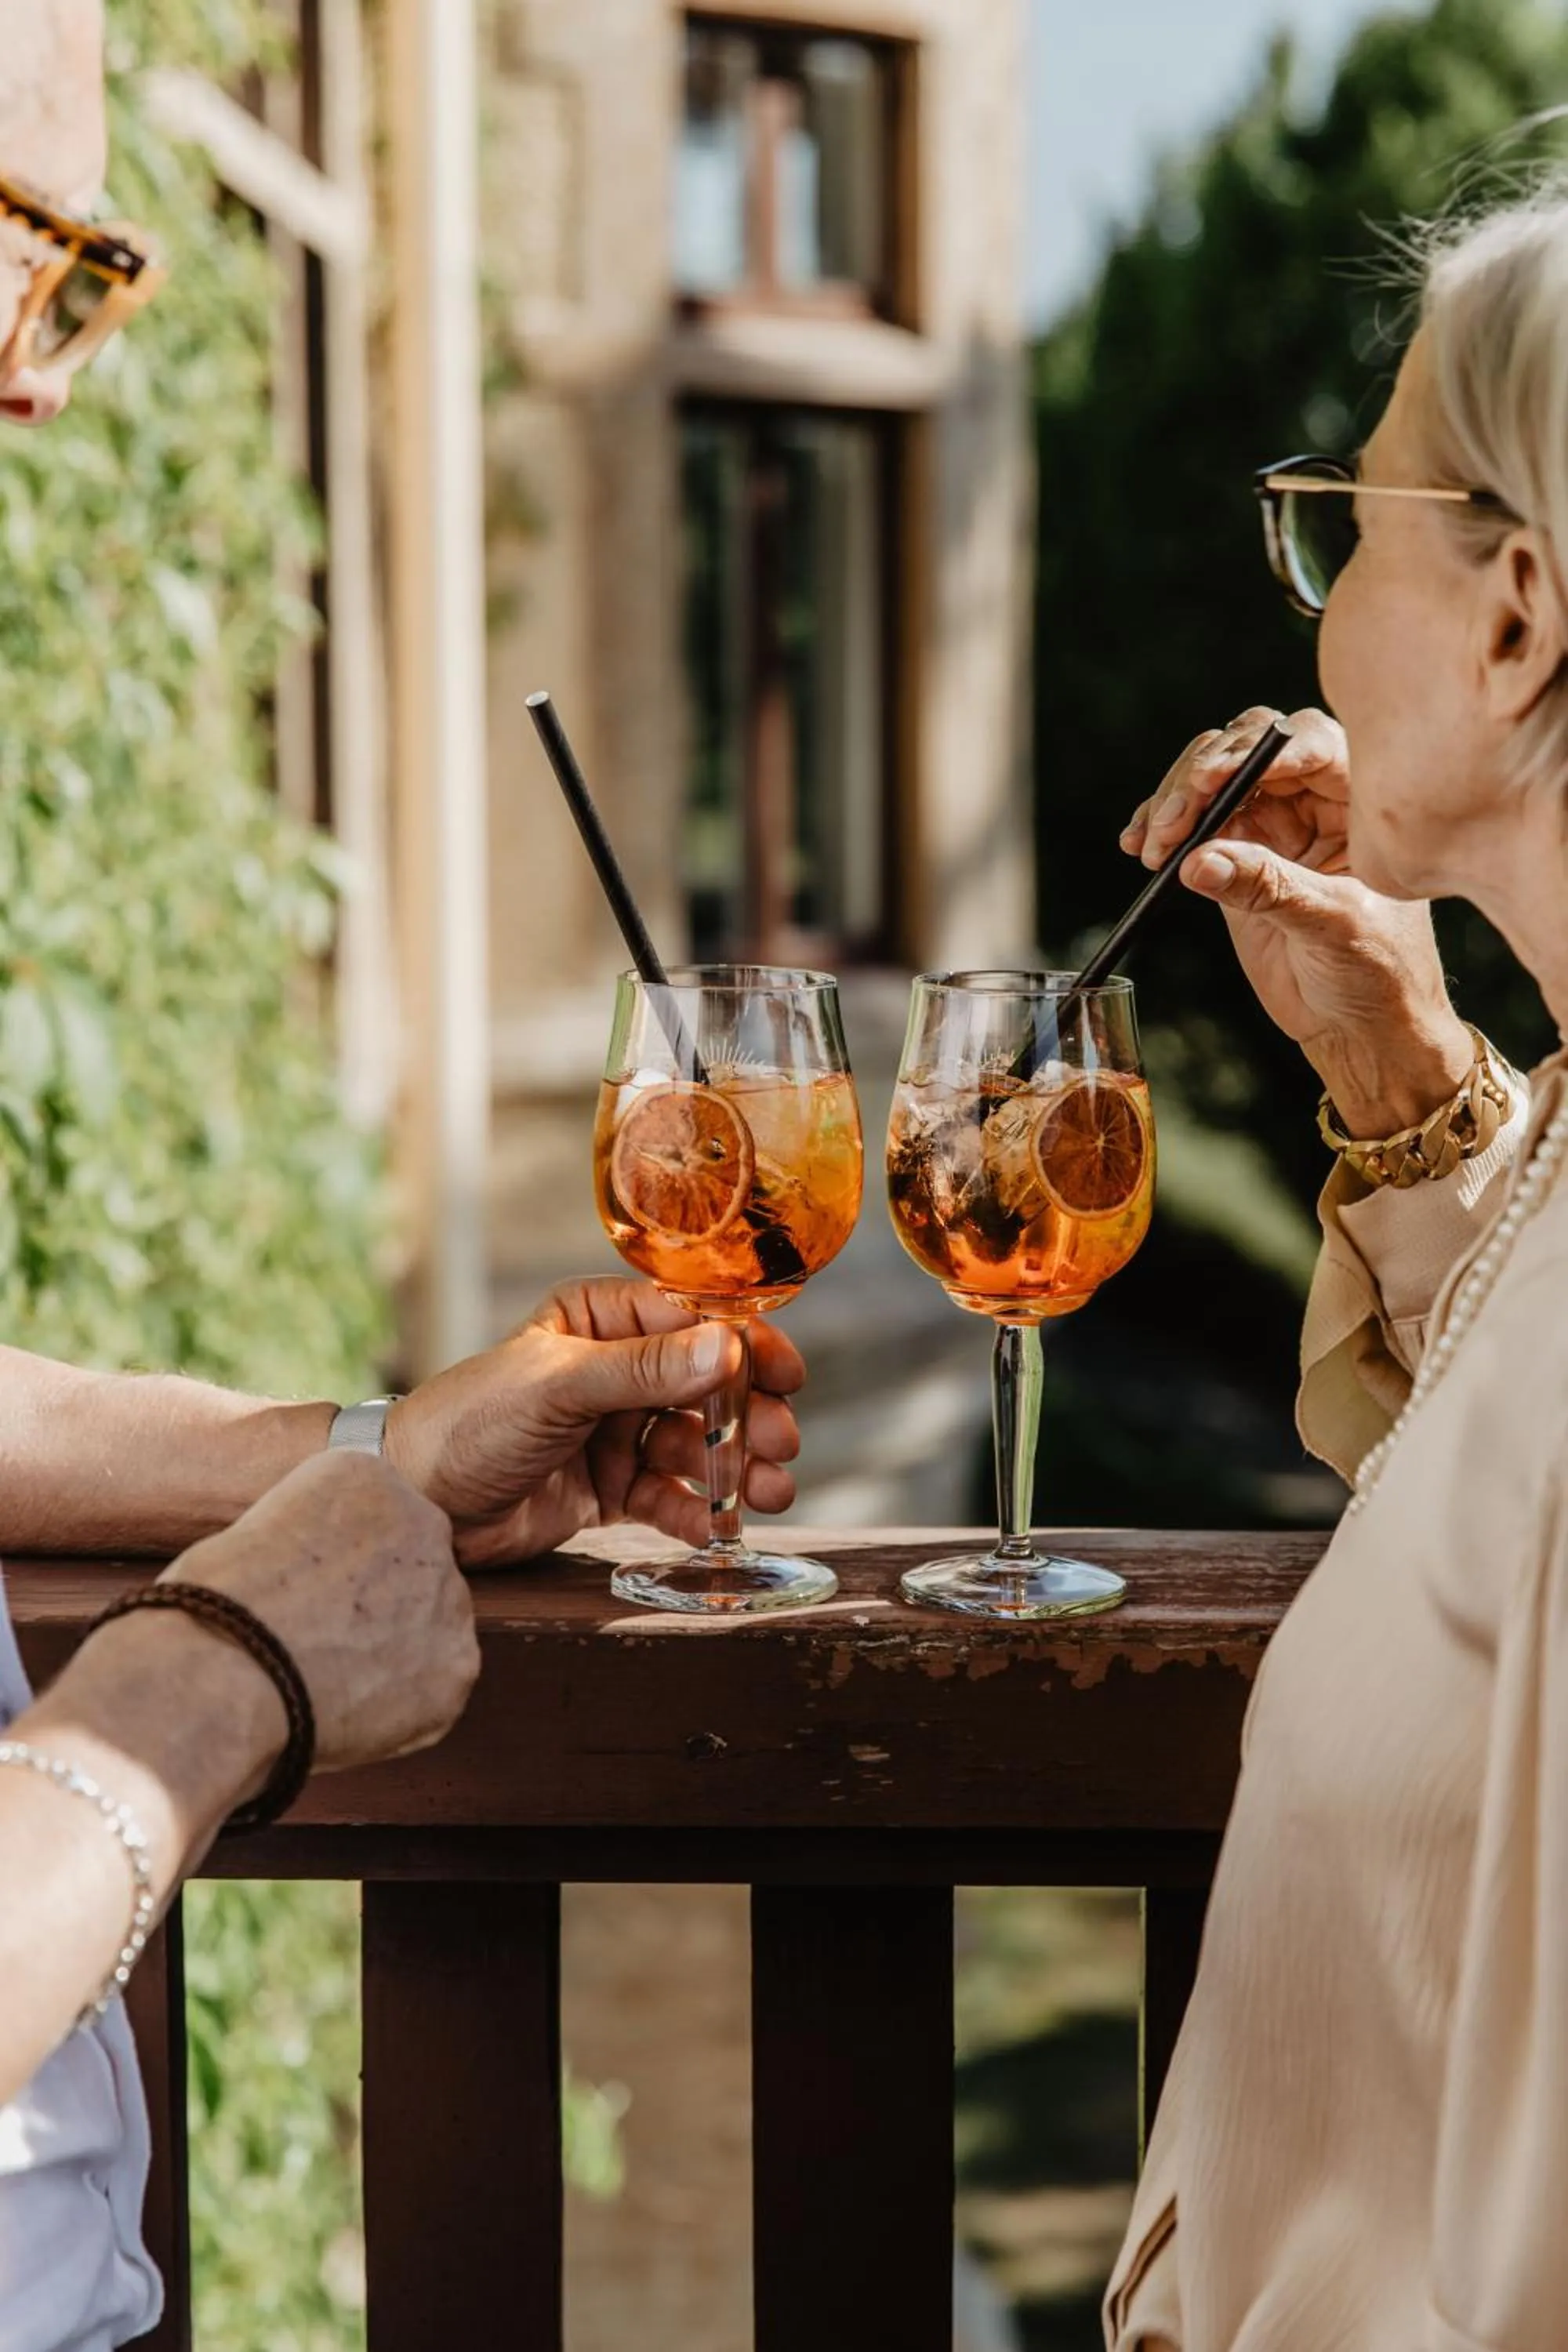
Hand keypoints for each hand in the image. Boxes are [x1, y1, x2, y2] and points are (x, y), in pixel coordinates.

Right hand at [161, 1451, 478, 1773]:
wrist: (220, 1673)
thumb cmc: (209, 1612)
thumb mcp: (255, 1538)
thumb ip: (313, 1550)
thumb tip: (329, 1593)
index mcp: (367, 1476)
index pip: (368, 1527)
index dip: (331, 1575)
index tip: (296, 1602)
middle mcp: (425, 1523)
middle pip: (409, 1572)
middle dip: (374, 1609)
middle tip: (317, 1649)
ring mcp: (449, 1596)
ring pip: (428, 1630)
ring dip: (392, 1656)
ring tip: (323, 1683)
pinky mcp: (457, 1667)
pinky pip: (433, 1691)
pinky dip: (399, 1710)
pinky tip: (346, 1713)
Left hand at [384, 1276, 805, 1567]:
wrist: (414, 1504)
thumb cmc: (466, 1422)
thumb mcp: (557, 1386)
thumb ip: (643, 1370)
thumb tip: (727, 1348)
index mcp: (599, 1318)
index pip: (691, 1321)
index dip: (743, 1347)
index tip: (785, 1376)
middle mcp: (614, 1368)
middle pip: (705, 1386)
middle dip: (747, 1416)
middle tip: (779, 1445)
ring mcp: (614, 1430)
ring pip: (696, 1443)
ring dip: (735, 1469)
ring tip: (770, 1494)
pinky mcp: (610, 1487)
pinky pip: (668, 1494)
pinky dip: (696, 1511)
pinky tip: (716, 1528)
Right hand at [1120, 706, 1473, 1132]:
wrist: (1360, 1027)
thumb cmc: (1378, 972)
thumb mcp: (1333, 924)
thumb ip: (1269, 888)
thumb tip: (1200, 860)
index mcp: (1356, 800)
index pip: (1307, 743)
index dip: (1257, 750)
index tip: (1213, 780)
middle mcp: (1311, 801)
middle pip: (1246, 748)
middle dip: (1200, 775)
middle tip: (1173, 820)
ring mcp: (1269, 826)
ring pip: (1209, 780)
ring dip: (1171, 803)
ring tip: (1151, 846)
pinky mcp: (1233, 857)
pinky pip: (1189, 825)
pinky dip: (1159, 829)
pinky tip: (1138, 846)